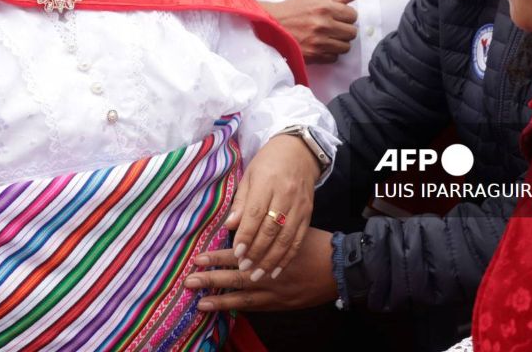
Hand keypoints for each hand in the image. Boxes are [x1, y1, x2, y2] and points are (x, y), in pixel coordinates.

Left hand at [186, 228, 337, 311]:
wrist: (343, 265)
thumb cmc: (316, 240)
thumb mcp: (291, 225)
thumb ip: (262, 225)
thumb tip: (232, 223)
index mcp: (274, 247)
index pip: (239, 253)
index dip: (217, 256)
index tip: (197, 258)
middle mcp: (272, 271)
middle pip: (237, 276)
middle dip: (212, 279)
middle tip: (189, 281)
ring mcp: (277, 290)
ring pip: (245, 296)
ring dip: (221, 299)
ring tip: (201, 302)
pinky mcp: (284, 302)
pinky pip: (258, 306)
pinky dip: (241, 307)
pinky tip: (227, 309)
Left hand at [223, 134, 320, 283]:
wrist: (300, 152)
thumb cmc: (268, 162)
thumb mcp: (250, 175)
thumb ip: (241, 202)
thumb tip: (229, 226)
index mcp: (268, 182)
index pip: (256, 213)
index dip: (246, 235)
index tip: (236, 253)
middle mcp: (286, 195)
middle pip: (271, 229)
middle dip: (257, 251)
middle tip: (244, 268)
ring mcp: (300, 206)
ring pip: (286, 238)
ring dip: (272, 259)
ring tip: (258, 274)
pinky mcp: (308, 214)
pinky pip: (298, 239)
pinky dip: (288, 256)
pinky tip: (277, 269)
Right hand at [260, 0, 360, 64]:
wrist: (271, 25)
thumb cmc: (293, 10)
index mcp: (325, 8)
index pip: (353, 15)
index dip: (347, 16)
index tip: (339, 17)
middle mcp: (323, 25)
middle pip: (352, 32)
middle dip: (345, 29)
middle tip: (334, 27)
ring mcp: (319, 42)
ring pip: (345, 47)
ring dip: (339, 42)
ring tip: (329, 37)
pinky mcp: (314, 55)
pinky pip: (334, 57)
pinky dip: (330, 53)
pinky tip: (322, 45)